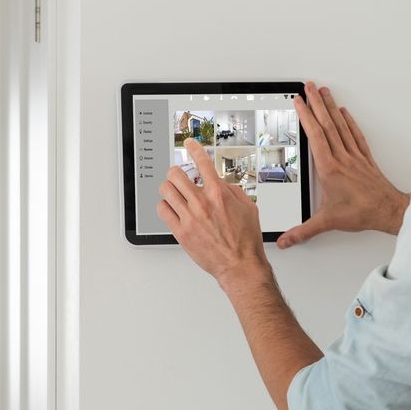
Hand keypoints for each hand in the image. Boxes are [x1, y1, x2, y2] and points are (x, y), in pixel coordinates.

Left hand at [158, 139, 267, 283]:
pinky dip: (164, 206)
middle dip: (176, 172)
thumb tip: (221, 183)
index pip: (202, 163)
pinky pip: (162, 210)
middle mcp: (202, 203)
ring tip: (173, 192)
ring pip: (165, 190)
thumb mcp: (248, 208)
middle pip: (175, 174)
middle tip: (178, 176)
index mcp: (219, 194)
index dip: (194, 149)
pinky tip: (171, 208)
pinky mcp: (181, 232)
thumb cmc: (245, 241)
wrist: (239, 265)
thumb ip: (232, 191)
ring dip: (168, 188)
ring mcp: (189, 217)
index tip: (190, 144)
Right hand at [278, 82, 409, 248]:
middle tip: (308, 86)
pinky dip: (349, 122)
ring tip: (324, 92)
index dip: (306, 116)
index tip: (298, 101)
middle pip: (327, 123)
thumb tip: (285, 241)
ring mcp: (355, 157)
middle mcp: (342, 158)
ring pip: (341, 125)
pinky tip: (345, 113)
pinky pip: (355, 135)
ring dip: (331, 107)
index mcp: (330, 168)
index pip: (315, 135)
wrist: (389, 211)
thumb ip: (303, 232)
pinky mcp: (364, 160)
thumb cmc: (362, 213)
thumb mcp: (327, 222)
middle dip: (316, 103)